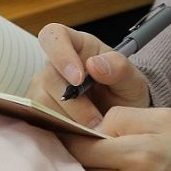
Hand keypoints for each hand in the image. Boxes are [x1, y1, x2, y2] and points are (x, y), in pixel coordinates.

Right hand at [33, 22, 151, 130]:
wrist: (122, 123)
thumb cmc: (125, 94)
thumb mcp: (132, 80)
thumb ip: (119, 67)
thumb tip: (93, 64)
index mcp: (79, 45)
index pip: (54, 35)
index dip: (60, 54)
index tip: (78, 80)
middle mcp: (56, 65)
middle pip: (47, 75)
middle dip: (72, 102)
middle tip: (95, 120)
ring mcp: (44, 90)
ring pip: (40, 102)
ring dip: (66, 118)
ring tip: (91, 129)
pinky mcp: (39, 114)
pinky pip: (38, 121)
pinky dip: (58, 129)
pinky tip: (77, 134)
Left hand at [61, 106, 170, 170]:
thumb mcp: (163, 117)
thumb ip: (126, 117)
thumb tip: (96, 125)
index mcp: (140, 151)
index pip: (87, 146)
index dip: (72, 136)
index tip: (64, 128)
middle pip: (86, 167)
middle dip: (79, 153)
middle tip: (78, 141)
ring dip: (91, 168)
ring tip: (96, 155)